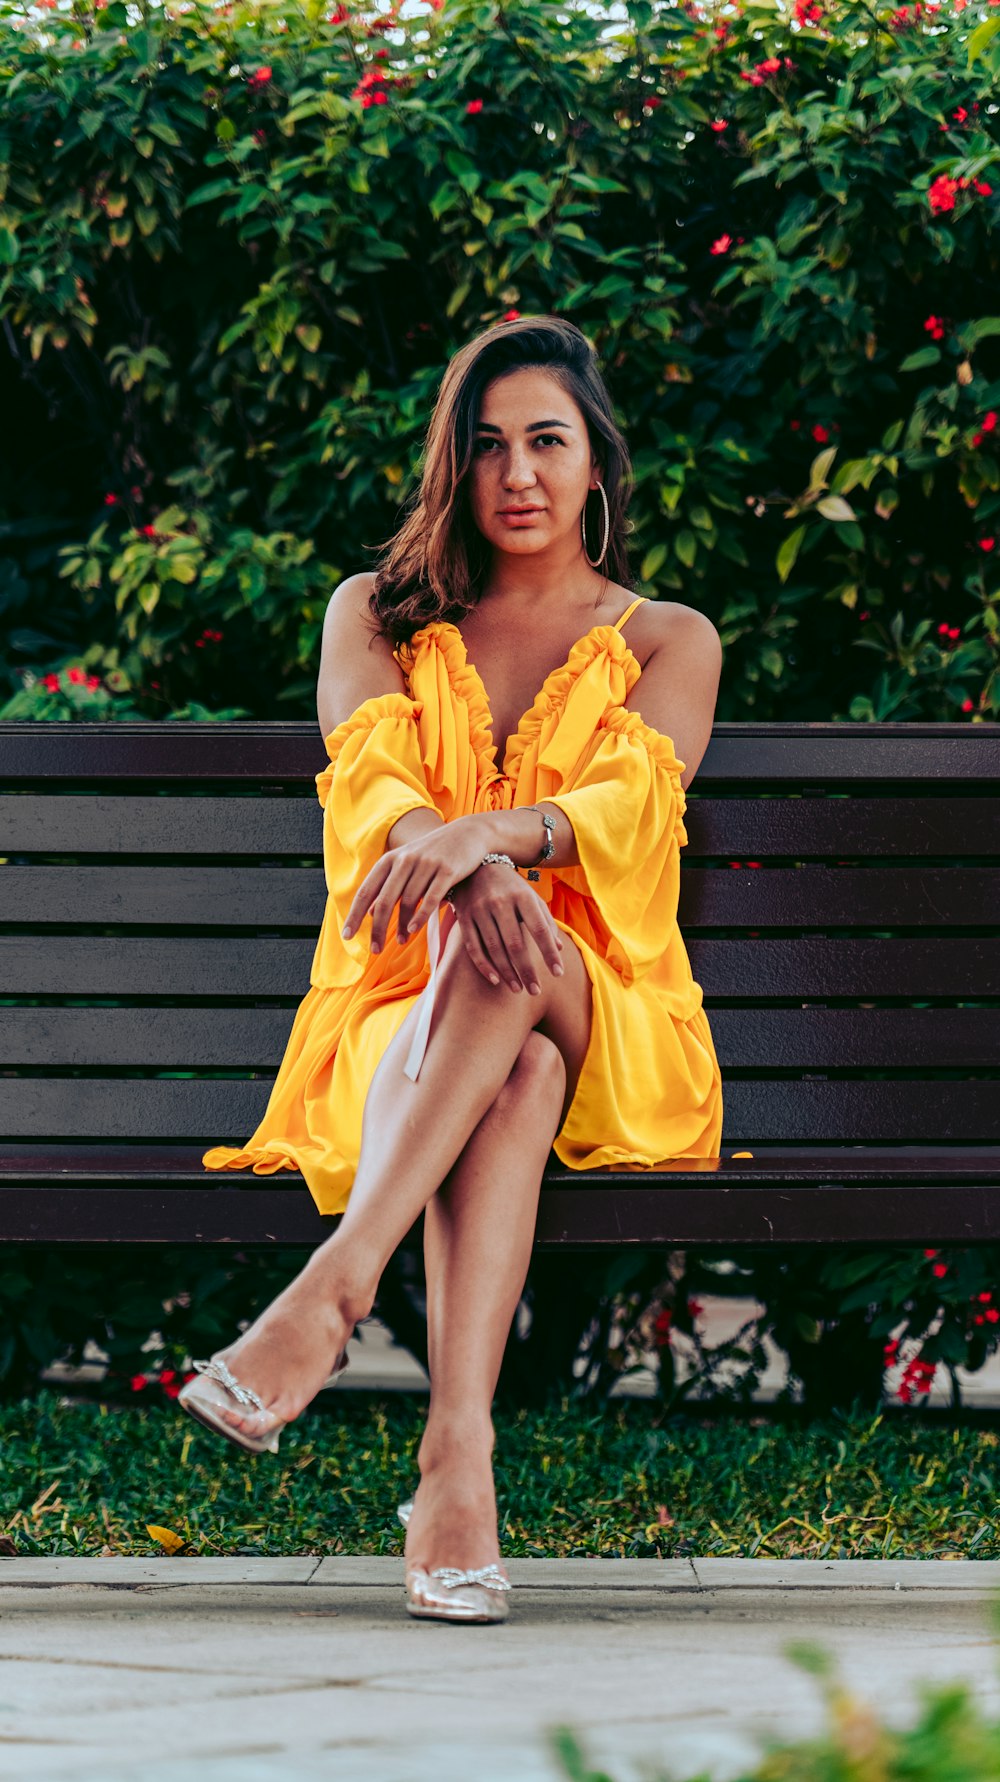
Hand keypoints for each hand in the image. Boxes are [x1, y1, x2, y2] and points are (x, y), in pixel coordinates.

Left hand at [341, 815, 497, 954]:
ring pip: (407, 902)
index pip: (366, 891)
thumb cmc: (433, 854)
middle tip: (375, 950)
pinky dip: (420, 916)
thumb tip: (368, 912)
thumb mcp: (406, 865)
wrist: (469, 833)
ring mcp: (426, 864)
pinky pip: (430, 898)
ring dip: (401, 926)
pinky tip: (414, 930)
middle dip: (377, 928)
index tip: (346, 936)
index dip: (354, 915)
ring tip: (400, 941)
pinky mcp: (447, 870)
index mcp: (390, 860)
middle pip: (384, 901)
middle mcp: (405, 860)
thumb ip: (387, 886)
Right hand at [448, 866, 564, 993]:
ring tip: (519, 989)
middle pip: (516, 944)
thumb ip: (545, 920)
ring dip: (508, 973)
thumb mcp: (531, 896)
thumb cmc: (511, 886)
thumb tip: (559, 948)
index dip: (549, 953)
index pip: (540, 929)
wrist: (477, 865)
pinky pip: (473, 947)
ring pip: (494, 948)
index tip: (558, 973)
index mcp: (523, 896)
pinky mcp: (464, 916)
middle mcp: (501, 902)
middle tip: (536, 991)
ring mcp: (480, 909)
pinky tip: (495, 980)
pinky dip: (484, 966)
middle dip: (527, 970)